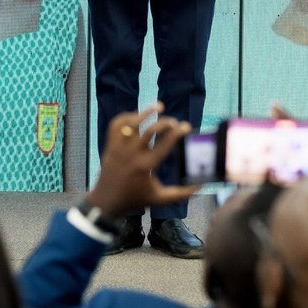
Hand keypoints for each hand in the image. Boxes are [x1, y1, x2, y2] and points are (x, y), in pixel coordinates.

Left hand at [83, 104, 196, 218]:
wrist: (106, 201)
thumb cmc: (135, 199)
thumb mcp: (160, 199)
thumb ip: (181, 193)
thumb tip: (201, 187)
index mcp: (145, 166)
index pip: (164, 144)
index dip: (177, 133)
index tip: (186, 126)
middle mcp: (131, 154)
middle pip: (149, 130)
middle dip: (164, 122)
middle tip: (174, 121)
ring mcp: (118, 148)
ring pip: (131, 123)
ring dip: (145, 112)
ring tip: (159, 106)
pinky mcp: (110, 145)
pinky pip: (116, 125)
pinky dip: (126, 116)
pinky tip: (137, 115)